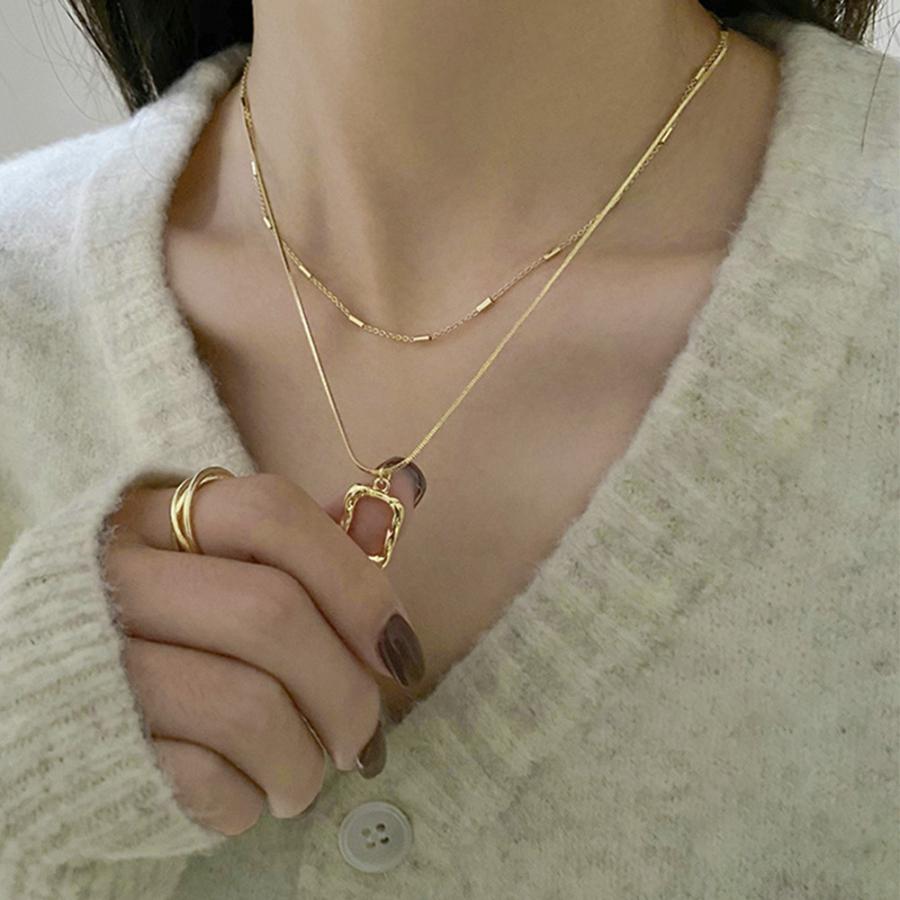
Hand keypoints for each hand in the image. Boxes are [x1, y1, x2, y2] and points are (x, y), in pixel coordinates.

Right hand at [102, 467, 424, 835]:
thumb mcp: (225, 565)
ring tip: (311, 774)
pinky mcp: (89, 744)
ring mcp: (97, 661)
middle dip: (345, 689)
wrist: (46, 704)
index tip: (398, 646)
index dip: (355, 581)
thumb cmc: (167, 627)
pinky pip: (202, 777)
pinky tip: (254, 790)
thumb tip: (406, 486)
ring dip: (305, 758)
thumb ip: (317, 538)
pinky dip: (250, 796)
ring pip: (245, 704)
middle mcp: (115, 574)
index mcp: (154, 516)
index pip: (270, 511)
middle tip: (364, 734)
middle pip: (271, 613)